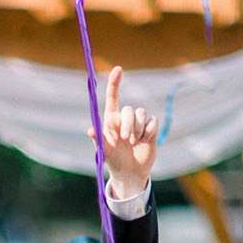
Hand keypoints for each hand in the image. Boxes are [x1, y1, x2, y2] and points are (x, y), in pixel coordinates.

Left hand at [99, 66, 157, 200]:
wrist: (130, 173)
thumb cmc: (114, 161)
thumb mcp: (104, 152)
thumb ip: (98, 140)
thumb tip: (90, 130)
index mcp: (111, 120)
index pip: (113, 98)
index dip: (115, 83)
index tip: (118, 69)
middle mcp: (125, 118)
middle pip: (129, 109)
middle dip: (127, 124)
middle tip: (124, 139)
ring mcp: (138, 123)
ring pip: (141, 114)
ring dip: (137, 129)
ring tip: (134, 142)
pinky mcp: (150, 128)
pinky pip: (152, 122)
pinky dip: (148, 132)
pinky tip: (144, 141)